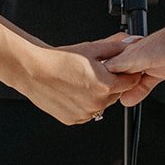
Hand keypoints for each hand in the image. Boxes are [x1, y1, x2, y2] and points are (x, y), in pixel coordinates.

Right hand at [19, 35, 140, 124]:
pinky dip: (83, 104)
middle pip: (116, 94)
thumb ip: (115, 48)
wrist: (34, 70)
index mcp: (105, 85)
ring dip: (97, 95)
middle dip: (110, 84)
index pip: (131, 82)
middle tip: (94, 73)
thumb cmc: (59, 59)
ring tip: (80, 81)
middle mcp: (97, 103)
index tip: (120, 70)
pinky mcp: (74, 119)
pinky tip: (73, 91)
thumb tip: (129, 44)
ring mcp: (85, 114)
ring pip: (101, 105)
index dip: (127, 74)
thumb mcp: (91, 49)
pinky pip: (86, 113)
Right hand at [104, 28, 164, 107]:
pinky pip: (144, 86)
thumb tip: (104, 70)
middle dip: (116, 86)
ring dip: (127, 91)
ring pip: (132, 83)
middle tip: (111, 97)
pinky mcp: (157, 74)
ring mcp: (146, 67)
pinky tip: (130, 100)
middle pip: (121, 76)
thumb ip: (120, 64)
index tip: (100, 88)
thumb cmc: (164, 44)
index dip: (106, 77)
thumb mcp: (137, 56)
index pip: (111, 66)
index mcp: (127, 52)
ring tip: (121, 100)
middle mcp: (135, 59)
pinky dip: (137, 94)